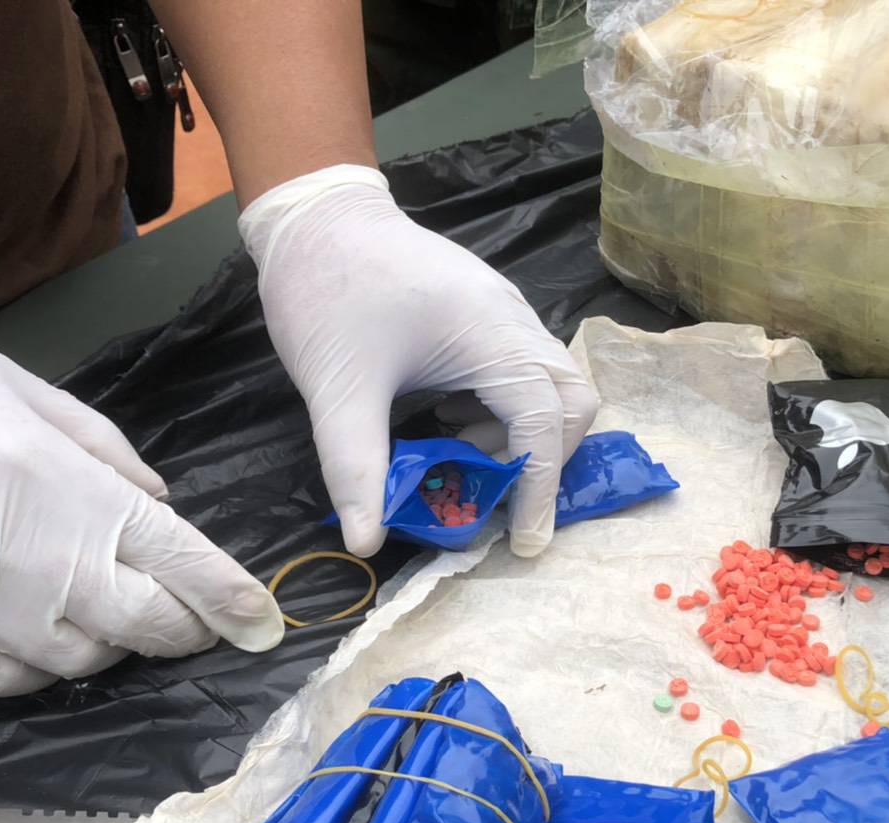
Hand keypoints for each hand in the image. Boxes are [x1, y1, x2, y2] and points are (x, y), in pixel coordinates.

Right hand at [0, 323, 282, 696]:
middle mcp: (59, 573)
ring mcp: (2, 622)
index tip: (265, 621)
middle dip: (186, 628)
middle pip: (157, 630)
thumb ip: (103, 450)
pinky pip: (25, 681)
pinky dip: (45, 662)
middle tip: (190, 617)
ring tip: (94, 603)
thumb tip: (158, 496)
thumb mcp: (21, 391)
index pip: (192, 569)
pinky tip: (33, 627)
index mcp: (89, 503)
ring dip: (112, 639)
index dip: (237, 602)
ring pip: (94, 661)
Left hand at [240, 166, 599, 556]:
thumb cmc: (326, 291)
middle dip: (547, 459)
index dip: (539, 489)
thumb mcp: (337, 388)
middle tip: (495, 493)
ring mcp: (506, 312)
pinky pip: (525, 369)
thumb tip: (366, 543)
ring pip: (553, 386)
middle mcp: (514, 321)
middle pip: (573, 402)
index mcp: (491, 335)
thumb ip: (357, 469)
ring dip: (523, 434)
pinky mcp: (489, 311)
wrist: (314, 213)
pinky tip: (450, 417)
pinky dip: (506, 408)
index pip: (544, 423)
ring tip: (461, 453)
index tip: (521, 542)